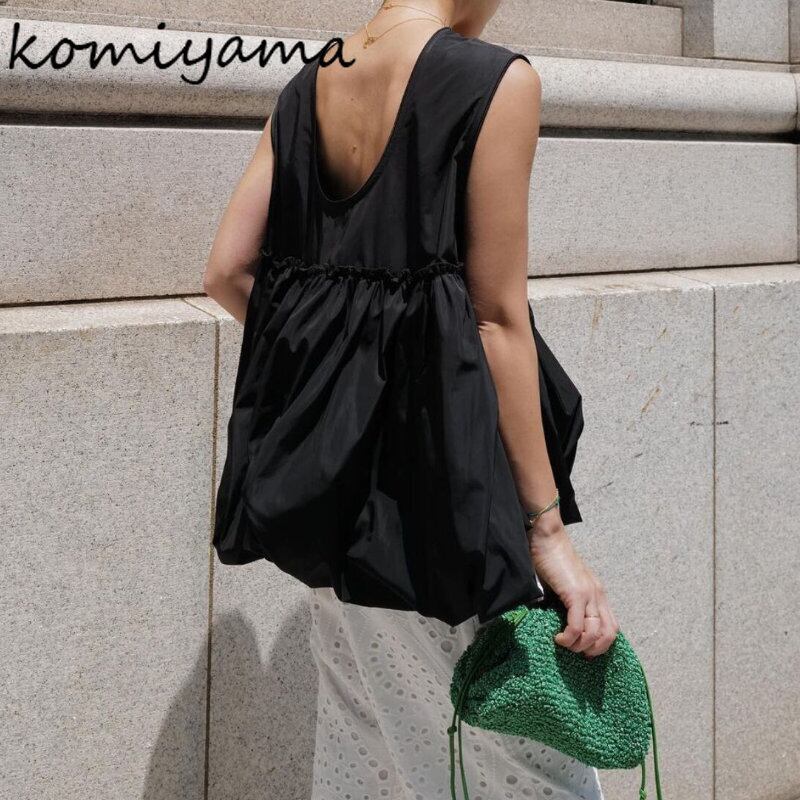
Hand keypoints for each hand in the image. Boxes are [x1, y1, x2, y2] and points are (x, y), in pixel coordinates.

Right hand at [527, 516, 618, 657]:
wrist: (547, 537)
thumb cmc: (551, 558)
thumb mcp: (565, 584)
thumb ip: (568, 602)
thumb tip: (561, 622)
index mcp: (598, 594)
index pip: (612, 628)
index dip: (601, 645)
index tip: (584, 651)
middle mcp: (598, 595)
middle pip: (609, 634)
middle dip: (593, 650)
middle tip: (575, 652)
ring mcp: (589, 594)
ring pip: (595, 633)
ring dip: (579, 646)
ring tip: (564, 644)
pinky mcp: (575, 593)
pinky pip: (577, 625)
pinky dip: (569, 638)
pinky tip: (558, 638)